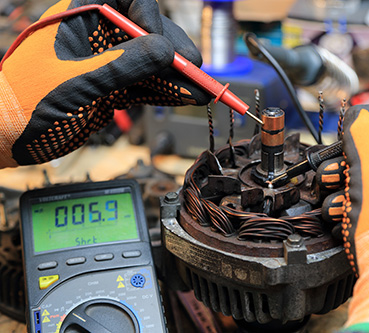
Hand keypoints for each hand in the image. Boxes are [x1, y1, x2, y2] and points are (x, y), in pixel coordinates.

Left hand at [0, 0, 209, 167]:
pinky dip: (166, 92)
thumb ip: (122, 65)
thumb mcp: (75, 83)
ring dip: (177, 76)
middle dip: (174, 52)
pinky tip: (185, 96)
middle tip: (195, 72)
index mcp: (80, 17)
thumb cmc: (25, 104)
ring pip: (151, 61)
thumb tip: (166, 51)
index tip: (161, 45)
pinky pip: (146, 84)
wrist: (5, 137)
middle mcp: (97, 35)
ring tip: (201, 91)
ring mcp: (106, 62)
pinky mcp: (112, 86)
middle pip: (148, 32)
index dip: (149, 15)